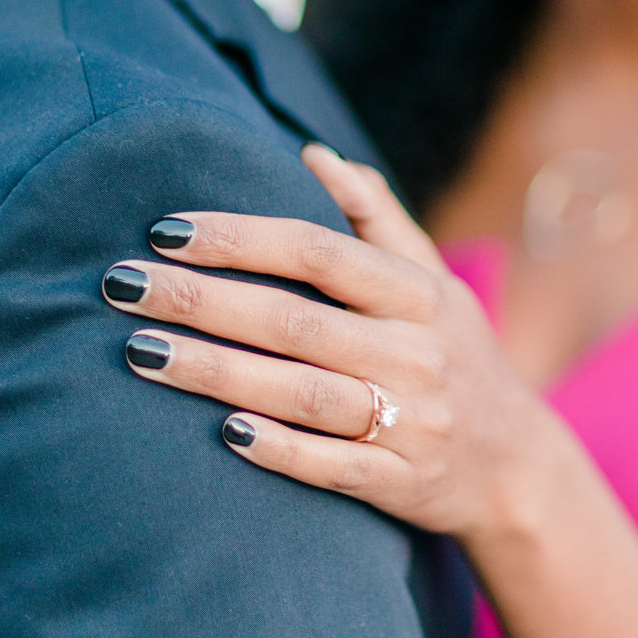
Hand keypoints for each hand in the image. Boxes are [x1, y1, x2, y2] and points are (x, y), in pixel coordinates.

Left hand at [100, 144, 544, 543]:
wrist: (518, 468)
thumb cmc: (455, 354)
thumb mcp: (434, 281)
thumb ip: (375, 216)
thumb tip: (313, 154)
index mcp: (417, 293)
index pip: (316, 250)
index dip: (238, 237)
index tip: (164, 229)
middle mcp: (416, 351)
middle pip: (292, 319)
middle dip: (199, 299)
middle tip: (119, 284)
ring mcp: (410, 420)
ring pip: (299, 392)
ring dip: (214, 371)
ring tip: (138, 351)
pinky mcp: (401, 483)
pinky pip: (332, 465)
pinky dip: (279, 448)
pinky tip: (220, 432)